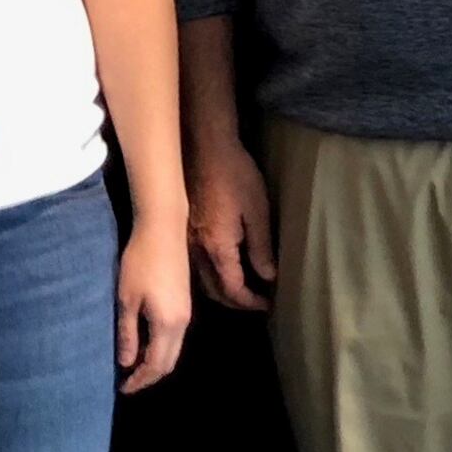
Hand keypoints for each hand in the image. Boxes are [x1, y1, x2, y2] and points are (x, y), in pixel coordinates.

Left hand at [117, 215, 195, 391]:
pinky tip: (144, 342)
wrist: (164, 229)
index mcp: (168, 324)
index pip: (156, 365)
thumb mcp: (127, 299)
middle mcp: (182, 323)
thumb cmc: (140, 261)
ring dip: (156, 362)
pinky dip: (161, 347)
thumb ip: (128, 333)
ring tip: (133, 365)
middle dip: (150, 376)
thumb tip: (127, 362)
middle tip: (128, 382)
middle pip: (169, 362)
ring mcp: (186, 312)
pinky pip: (175, 336)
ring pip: (174, 350)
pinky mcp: (184, 302)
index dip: (140, 380)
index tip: (123, 388)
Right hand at [186, 135, 278, 310]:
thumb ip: (261, 247)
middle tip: (257, 301)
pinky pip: (195, 267)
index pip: (233, 289)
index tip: (268, 304)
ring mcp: (186, 242)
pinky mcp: (184, 231)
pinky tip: (222, 269)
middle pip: (214, 292)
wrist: (204, 147)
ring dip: (222, 292)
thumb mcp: (257, 210)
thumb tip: (268, 277)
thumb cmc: (235, 175)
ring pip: (201, 281)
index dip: (251, 302)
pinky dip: (211, 277)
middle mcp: (197, 251)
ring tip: (242, 290)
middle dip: (236, 302)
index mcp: (217, 248)